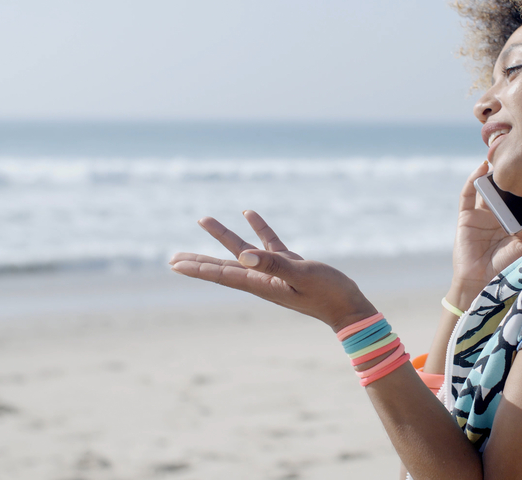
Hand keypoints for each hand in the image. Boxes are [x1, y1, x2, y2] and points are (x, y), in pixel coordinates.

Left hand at [169, 211, 376, 331]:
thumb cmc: (328, 294)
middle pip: (223, 267)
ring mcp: (276, 272)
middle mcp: (263, 279)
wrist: (349, 308)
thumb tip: (242, 256)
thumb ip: (273, 265)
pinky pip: (268, 244)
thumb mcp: (301, 276)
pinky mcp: (291, 265)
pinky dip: (258, 228)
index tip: (174, 264)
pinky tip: (249, 213)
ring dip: (223, 236)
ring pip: (242, 251)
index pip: (222, 273)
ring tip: (204, 220)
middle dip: (198, 261)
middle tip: (172, 259)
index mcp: (261, 284)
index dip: (198, 268)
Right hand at [448, 162, 521, 308]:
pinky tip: (482, 167)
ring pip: (487, 188)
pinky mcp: (466, 217)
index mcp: (515, 222)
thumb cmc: (508, 269)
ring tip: (502, 154)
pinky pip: (468, 194)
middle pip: (505, 189)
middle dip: (512, 174)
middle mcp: (499, 215)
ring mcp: (482, 215)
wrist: (483, 284)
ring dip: (493, 172)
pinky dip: (473, 179)